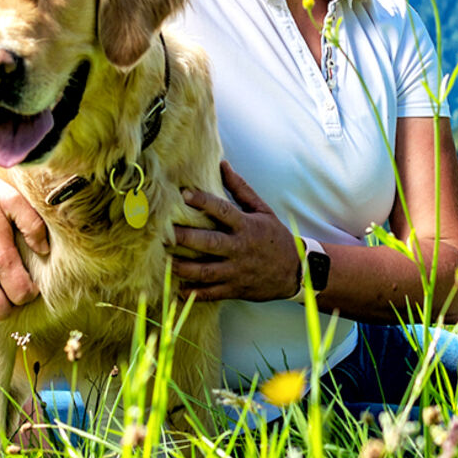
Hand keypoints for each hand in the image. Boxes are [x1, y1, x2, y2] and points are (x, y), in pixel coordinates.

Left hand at [172, 162, 302, 302]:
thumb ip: (240, 189)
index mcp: (246, 226)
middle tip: (162, 234)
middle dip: (184, 238)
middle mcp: (240, 248)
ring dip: (182, 268)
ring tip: (163, 261)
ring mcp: (236, 271)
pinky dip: (193, 293)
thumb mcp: (262, 210)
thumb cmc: (275, 236)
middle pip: (208, 243)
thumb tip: (222, 164)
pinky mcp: (235, 289)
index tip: (183, 194)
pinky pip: (211, 293)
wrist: (295, 271)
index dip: (202, 201)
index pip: (222, 210)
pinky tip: (177, 290)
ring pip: (205, 271)